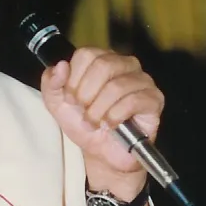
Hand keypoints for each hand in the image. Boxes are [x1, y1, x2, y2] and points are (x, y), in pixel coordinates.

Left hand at [41, 48, 163, 179]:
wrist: (101, 152)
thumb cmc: (83, 122)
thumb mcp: (57, 103)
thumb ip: (51, 83)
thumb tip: (60, 66)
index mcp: (101, 59)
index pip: (86, 54)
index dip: (74, 79)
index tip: (71, 99)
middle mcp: (124, 64)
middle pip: (103, 66)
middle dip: (86, 94)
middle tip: (84, 111)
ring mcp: (142, 80)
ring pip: (117, 86)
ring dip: (99, 110)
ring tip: (96, 122)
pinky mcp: (154, 99)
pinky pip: (134, 101)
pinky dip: (116, 116)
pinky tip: (111, 125)